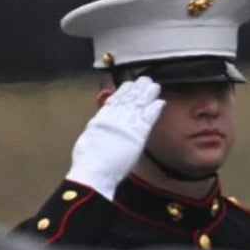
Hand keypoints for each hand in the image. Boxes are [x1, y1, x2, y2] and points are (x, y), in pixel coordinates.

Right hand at [66, 76, 164, 200]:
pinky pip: (148, 119)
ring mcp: (126, 126)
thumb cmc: (88, 160)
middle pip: (128, 99)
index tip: (129, 84)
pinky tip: (160, 102)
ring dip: (148, 94)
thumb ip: (98, 126)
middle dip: (138, 88)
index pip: (115, 100)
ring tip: (155, 86)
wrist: (94, 171)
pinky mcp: (137, 136)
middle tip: (145, 79)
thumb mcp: (89, 137)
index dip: (123, 91)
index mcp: (101, 119)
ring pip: (139, 105)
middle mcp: (114, 119)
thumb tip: (101, 121)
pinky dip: (154, 109)